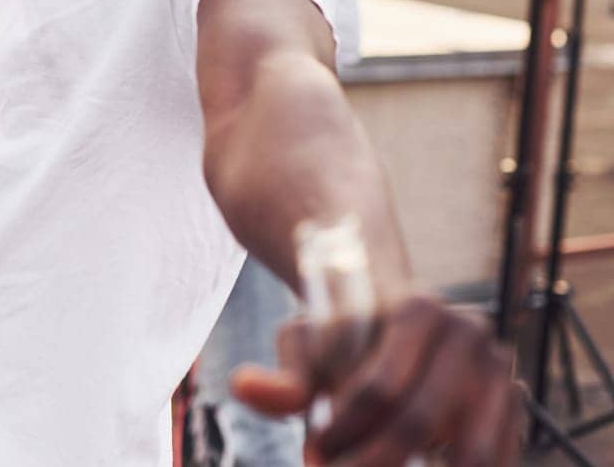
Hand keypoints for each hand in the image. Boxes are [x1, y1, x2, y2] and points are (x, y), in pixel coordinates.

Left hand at [233, 295, 520, 464]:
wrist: (397, 328)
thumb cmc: (346, 341)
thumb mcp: (308, 346)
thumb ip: (282, 375)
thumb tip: (244, 389)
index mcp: (420, 308)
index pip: (376, 387)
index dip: (339, 432)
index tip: (311, 456)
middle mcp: (471, 335)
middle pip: (417, 421)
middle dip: (371, 463)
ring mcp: (502, 374)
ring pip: (468, 454)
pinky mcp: (516, 412)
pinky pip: (494, 461)